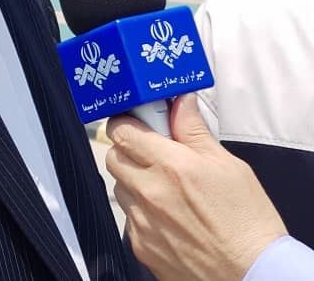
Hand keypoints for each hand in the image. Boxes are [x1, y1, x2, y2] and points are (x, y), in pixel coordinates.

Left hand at [105, 93, 286, 280]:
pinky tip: (169, 216)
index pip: (122, 130)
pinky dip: (142, 212)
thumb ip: (194, 130)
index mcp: (171, 166)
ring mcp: (141, 221)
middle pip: (114, 156)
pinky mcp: (140, 246)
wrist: (254, 274)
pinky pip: (128, 218)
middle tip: (153, 154)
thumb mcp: (228, 166)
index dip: (128, 123)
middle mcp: (149, 192)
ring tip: (167, 190)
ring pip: (120, 187)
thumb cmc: (248, 223)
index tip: (139, 123)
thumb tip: (180, 103)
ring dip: (134, 182)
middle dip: (129, 150)